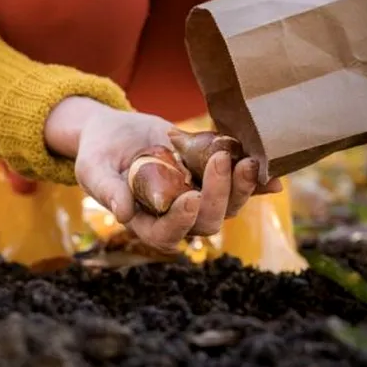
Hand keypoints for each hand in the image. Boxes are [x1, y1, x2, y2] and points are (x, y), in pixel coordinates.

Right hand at [44, 97, 281, 253]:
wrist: (115, 132)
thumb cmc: (98, 154)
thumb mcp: (93, 168)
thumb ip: (106, 190)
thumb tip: (123, 213)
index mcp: (144, 222)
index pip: (165, 234)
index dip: (181, 222)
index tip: (190, 198)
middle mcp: (176, 216)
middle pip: (205, 223)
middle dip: (218, 196)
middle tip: (219, 161)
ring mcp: (197, 197)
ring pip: (227, 207)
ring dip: (241, 188)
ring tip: (246, 161)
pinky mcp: (211, 178)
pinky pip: (239, 186)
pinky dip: (257, 184)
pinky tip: (273, 177)